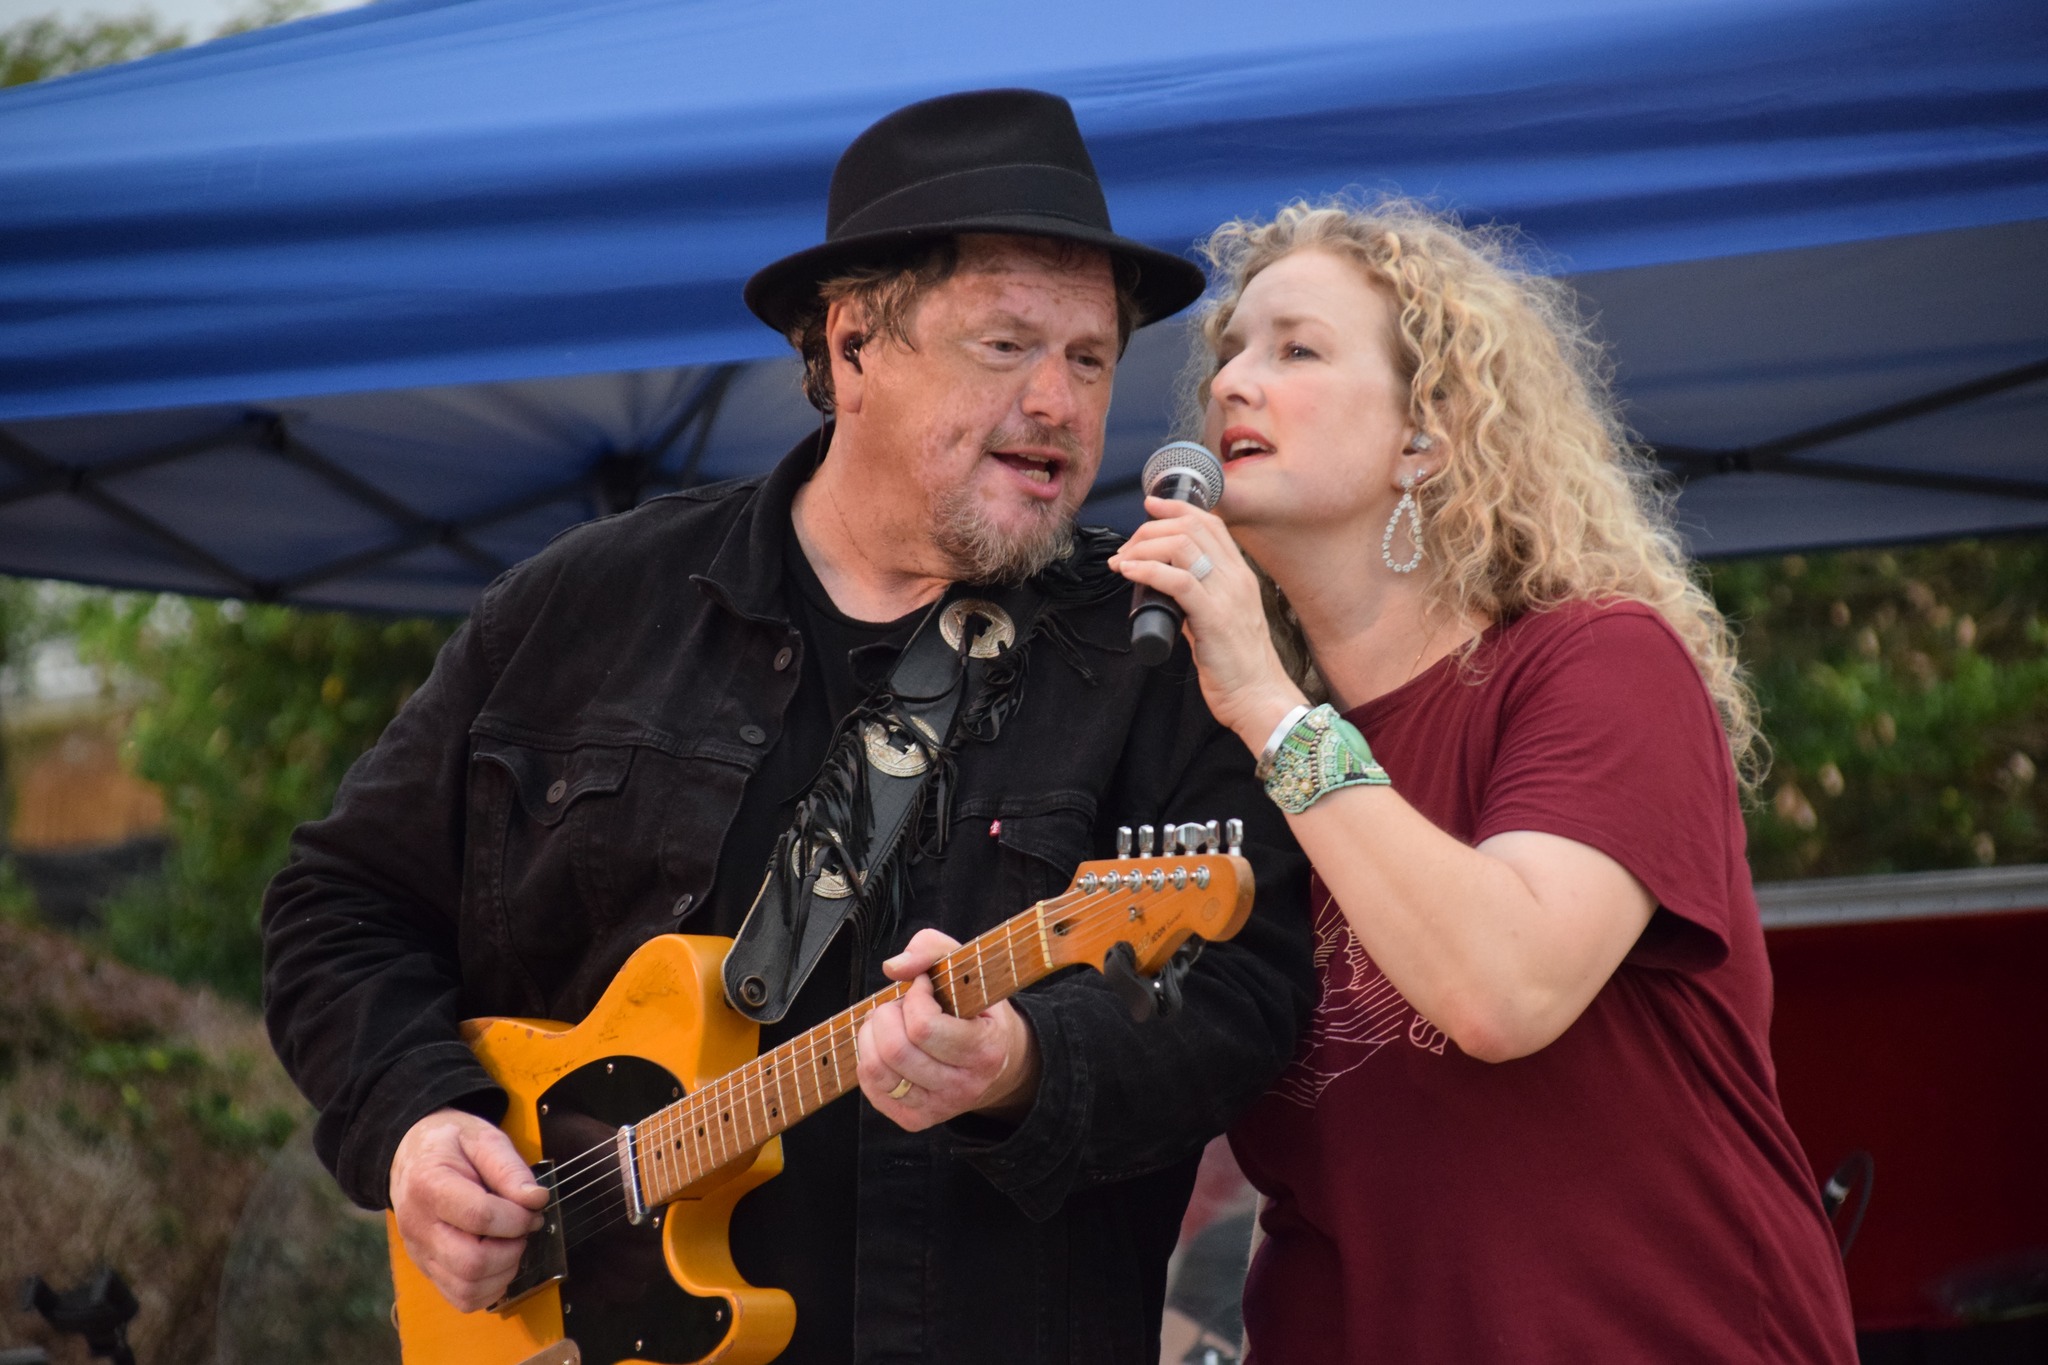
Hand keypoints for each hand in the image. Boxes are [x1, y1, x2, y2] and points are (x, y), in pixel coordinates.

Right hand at [389, 1107, 549, 1312]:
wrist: (411, 1156)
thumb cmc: (450, 1144)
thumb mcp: (482, 1139)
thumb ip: (510, 1169)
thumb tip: (537, 1200)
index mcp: (428, 1185)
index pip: (479, 1217)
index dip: (517, 1217)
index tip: (533, 1207)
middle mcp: (418, 1226)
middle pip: (472, 1262)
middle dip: (512, 1249)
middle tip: (523, 1228)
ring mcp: (420, 1253)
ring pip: (467, 1288)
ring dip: (504, 1271)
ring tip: (512, 1242)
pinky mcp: (428, 1270)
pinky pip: (461, 1298)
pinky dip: (490, 1289)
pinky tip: (500, 1261)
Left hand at [856, 928, 1039, 1131]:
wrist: (1000, 1062)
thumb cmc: (979, 1009)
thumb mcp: (969, 968)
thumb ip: (932, 949)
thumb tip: (893, 968)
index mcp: (984, 1050)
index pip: (924, 1028)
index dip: (914, 997)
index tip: (923, 986)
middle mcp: (963, 1087)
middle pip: (896, 1050)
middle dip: (887, 1014)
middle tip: (901, 1004)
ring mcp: (938, 1108)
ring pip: (877, 1071)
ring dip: (872, 1035)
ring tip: (890, 1022)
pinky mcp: (915, 1119)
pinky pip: (871, 1088)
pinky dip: (869, 1058)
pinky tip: (886, 1044)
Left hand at [1108, 496, 1304, 744]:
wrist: (1259, 698)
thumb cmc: (1238, 667)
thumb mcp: (1219, 622)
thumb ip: (1197, 602)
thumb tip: (1167, 592)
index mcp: (1240, 576)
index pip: (1211, 524)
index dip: (1177, 509)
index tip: (1149, 508)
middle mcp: (1237, 579)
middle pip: (1192, 528)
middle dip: (1150, 530)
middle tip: (1126, 550)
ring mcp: (1227, 596)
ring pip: (1183, 546)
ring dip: (1144, 548)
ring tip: (1123, 562)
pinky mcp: (1215, 618)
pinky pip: (1179, 581)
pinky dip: (1148, 570)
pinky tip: (1129, 572)